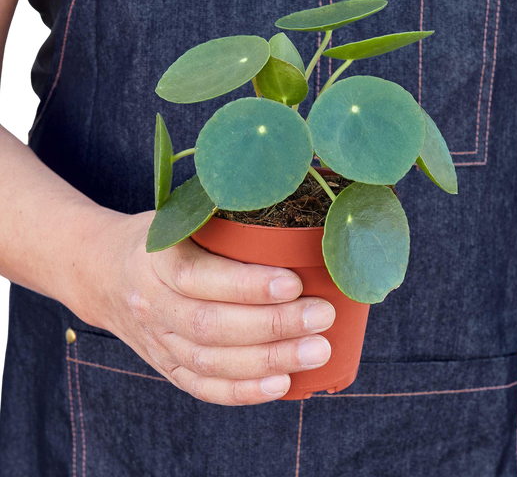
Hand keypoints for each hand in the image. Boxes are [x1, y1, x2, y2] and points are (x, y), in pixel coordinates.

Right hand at [74, 210, 335, 405]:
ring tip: (316, 350)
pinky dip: (243, 391)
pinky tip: (281, 384)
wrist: (103, 273)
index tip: (294, 283)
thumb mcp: (178, 217)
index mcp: (155, 260)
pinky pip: (202, 387)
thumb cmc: (159, 239)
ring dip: (268, 361)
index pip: (199, 278)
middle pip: (211, 326)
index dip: (246, 286)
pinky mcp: (165, 365)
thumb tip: (288, 216)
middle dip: (273, 325)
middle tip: (321, 316)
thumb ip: (220, 218)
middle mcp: (153, 304)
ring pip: (211, 361)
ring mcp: (157, 341)